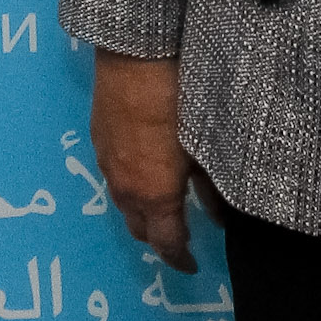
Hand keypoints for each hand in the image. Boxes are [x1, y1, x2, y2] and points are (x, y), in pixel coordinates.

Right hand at [90, 51, 210, 271]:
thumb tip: (220, 215)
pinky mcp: (100, 139)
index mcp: (153, 194)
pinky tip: (146, 172)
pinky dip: (131, 186)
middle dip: (159, 239)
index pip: (165, 242)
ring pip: (124, 203)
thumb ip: (212, 185)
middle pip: (139, 228)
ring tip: (166, 208)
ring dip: (143, 212)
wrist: (136, 55)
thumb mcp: (204, 146)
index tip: (192, 265)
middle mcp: (125, 186)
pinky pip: (114, 177)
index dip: (179, 259)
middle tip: (179, 238)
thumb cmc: (179, 98)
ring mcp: (108, 162)